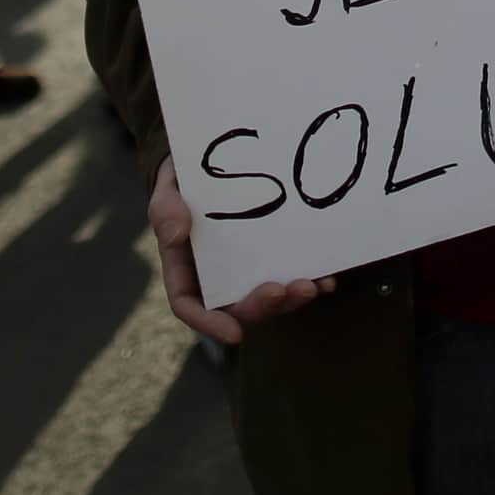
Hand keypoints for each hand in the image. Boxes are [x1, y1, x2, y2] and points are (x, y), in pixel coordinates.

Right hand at [150, 157, 335, 344]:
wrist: (213, 161)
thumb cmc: (183, 180)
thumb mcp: (167, 189)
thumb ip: (165, 210)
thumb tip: (176, 236)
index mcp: (184, 270)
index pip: (191, 307)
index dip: (211, 324)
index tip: (235, 334)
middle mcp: (217, 278)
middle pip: (237, 308)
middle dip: (263, 307)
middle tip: (282, 291)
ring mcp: (248, 270)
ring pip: (269, 298)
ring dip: (292, 299)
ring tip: (314, 286)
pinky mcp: (275, 256)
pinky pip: (291, 275)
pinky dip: (312, 281)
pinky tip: (328, 280)